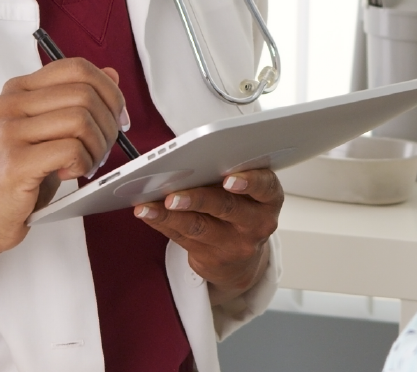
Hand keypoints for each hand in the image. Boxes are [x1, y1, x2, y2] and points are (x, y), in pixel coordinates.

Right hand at [0, 58, 127, 260]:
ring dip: (97, 147)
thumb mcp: (52, 131)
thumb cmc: (19, 175)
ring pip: (81, 120)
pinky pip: (71, 149)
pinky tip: (70, 173)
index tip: (118, 116)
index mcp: (19, 89)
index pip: (77, 68)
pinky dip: (83, 163)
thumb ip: (77, 100)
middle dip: (108, 124)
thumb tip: (112, 75)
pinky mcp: (15, 161)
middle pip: (84, 94)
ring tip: (87, 164)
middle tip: (103, 149)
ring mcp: (9, 131)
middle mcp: (10, 104)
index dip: (108, 90)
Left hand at [133, 169, 283, 299]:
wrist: (242, 257)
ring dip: (171, 214)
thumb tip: (193, 157)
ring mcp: (235, 245)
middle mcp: (256, 224)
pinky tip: (147, 212)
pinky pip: (182, 239)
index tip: (229, 178)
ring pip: (200, 227)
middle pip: (227, 208)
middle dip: (198, 199)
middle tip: (175, 194)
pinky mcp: (211, 259)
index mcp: (269, 199)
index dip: (249, 182)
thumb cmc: (242, 208)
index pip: (265, 187)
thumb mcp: (249, 192)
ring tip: (150, 204)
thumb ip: (230, 174)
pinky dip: (162, 222)